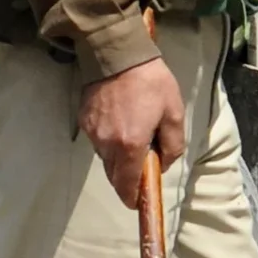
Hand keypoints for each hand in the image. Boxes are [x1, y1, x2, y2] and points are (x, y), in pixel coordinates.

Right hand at [79, 57, 185, 208]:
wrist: (117, 54)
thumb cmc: (151, 82)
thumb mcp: (174, 112)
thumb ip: (173, 144)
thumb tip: (163, 163)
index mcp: (130, 145)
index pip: (126, 185)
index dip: (132, 198)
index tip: (139, 203)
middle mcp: (107, 143)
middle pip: (114, 174)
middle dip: (127, 177)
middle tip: (144, 166)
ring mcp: (92, 132)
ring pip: (105, 158)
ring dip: (119, 157)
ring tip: (135, 137)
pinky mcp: (84, 119)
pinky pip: (98, 140)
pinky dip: (110, 140)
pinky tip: (122, 123)